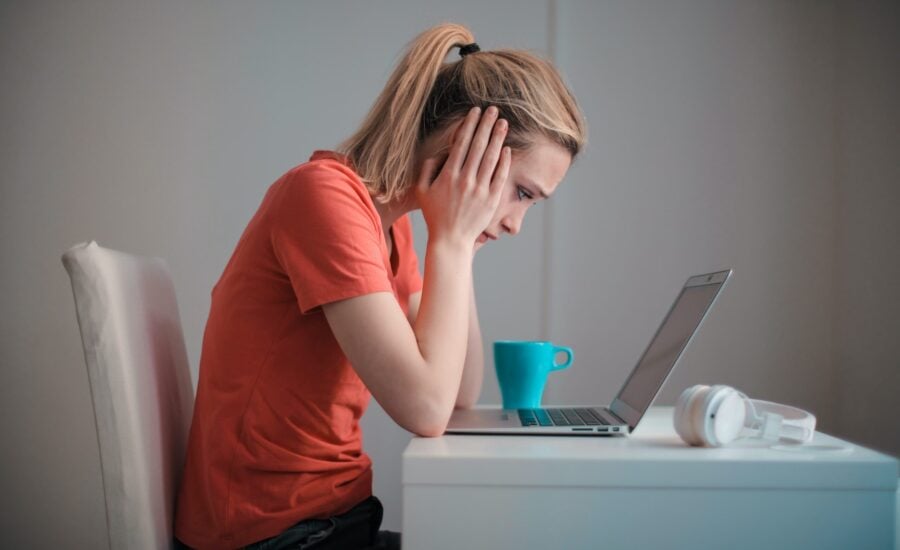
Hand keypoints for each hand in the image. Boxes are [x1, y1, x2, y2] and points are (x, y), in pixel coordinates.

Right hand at [415, 106, 510, 248]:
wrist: (450, 240)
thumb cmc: (434, 215)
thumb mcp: (422, 190)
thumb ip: (427, 169)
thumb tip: (439, 153)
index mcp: (448, 175)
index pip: (461, 143)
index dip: (469, 125)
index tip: (475, 112)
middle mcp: (465, 180)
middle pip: (478, 146)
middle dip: (486, 125)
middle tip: (494, 110)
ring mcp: (480, 190)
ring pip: (491, 158)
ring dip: (498, 138)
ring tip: (503, 123)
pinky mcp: (491, 200)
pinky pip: (500, 176)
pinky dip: (504, 161)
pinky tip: (507, 148)